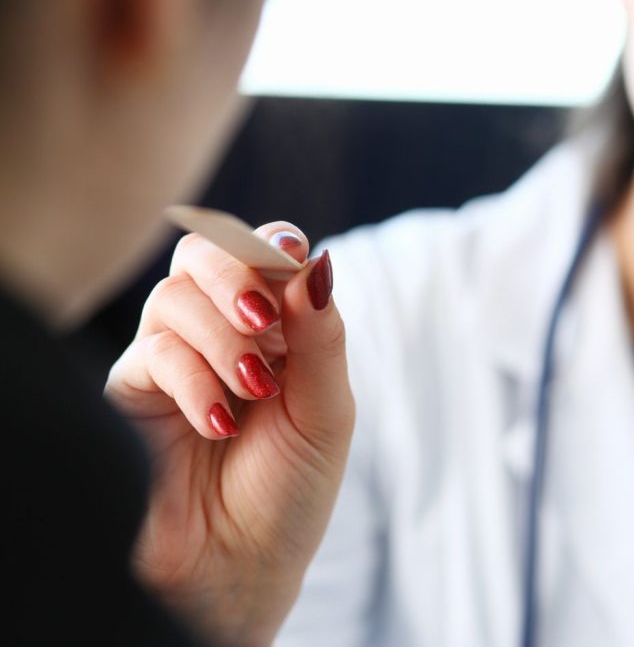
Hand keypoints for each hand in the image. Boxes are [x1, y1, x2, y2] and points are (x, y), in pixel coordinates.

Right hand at [106, 223, 353, 646]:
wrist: (244, 563)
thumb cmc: (291, 487)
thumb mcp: (326, 410)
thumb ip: (320, 337)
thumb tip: (318, 261)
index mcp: (277, 328)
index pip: (265, 253)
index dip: (273, 243)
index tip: (291, 255)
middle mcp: (221, 332)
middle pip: (205, 255)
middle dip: (235, 273)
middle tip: (262, 319)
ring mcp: (174, 357)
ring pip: (174, 297)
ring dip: (221, 338)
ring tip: (253, 391)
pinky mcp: (134, 391)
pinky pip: (152, 354)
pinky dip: (192, 381)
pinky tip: (218, 425)